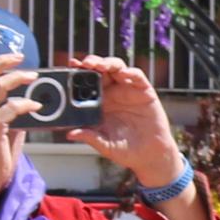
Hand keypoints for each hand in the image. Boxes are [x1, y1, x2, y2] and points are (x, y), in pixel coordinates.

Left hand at [66, 56, 186, 192]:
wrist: (150, 156)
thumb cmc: (125, 150)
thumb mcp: (104, 145)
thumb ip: (89, 137)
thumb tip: (70, 134)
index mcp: (99, 102)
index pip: (86, 81)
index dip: (78, 71)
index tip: (70, 65)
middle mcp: (112, 93)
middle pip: (100, 70)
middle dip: (92, 62)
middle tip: (85, 63)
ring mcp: (128, 90)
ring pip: (117, 68)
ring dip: (108, 63)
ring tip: (101, 66)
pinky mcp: (145, 92)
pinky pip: (137, 76)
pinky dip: (130, 72)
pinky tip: (124, 74)